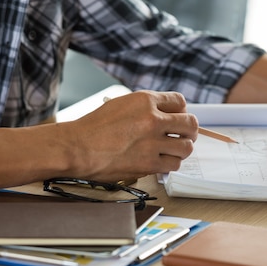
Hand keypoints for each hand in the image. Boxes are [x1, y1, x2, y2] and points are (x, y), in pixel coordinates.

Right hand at [67, 90, 197, 180]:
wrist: (77, 148)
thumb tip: (164, 114)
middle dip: (189, 130)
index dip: (181, 111)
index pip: (180, 101)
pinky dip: (170, 164)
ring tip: (172, 150)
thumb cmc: (93, 128)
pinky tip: (162, 161)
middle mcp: (152, 119)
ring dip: (181, 149)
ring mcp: (152, 142)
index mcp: (145, 100)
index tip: (178, 118)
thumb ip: (144, 108)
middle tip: (184, 135)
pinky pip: (174, 165)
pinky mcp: (149, 164)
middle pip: (190, 124)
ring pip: (186, 147)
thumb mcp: (120, 105)